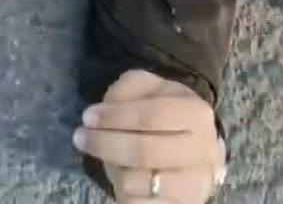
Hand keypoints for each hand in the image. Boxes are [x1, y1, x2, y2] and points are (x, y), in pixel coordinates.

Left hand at [73, 70, 225, 203]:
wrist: (195, 151)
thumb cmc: (166, 113)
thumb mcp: (150, 88)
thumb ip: (130, 89)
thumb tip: (107, 109)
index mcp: (196, 114)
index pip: (151, 116)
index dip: (115, 116)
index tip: (87, 116)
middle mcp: (202, 152)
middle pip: (144, 152)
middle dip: (105, 144)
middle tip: (80, 137)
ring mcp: (194, 186)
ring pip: (137, 184)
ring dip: (112, 168)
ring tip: (107, 155)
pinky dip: (121, 193)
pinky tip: (119, 176)